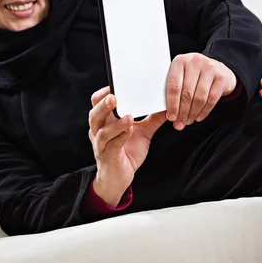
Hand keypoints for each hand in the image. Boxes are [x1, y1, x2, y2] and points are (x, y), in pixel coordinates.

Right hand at [88, 86, 166, 206]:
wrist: (119, 178)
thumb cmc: (127, 152)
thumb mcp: (142, 132)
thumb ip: (152, 119)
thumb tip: (167, 106)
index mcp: (105, 122)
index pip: (98, 103)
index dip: (103, 93)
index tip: (113, 84)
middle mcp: (99, 132)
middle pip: (94, 115)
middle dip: (103, 105)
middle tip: (113, 96)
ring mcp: (102, 145)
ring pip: (103, 131)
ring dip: (116, 123)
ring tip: (128, 116)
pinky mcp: (108, 157)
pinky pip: (112, 146)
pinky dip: (121, 137)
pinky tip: (130, 131)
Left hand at [165, 53, 236, 130]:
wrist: (218, 69)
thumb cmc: (195, 75)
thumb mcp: (182, 76)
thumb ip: (174, 88)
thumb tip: (166, 112)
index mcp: (180, 61)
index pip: (174, 86)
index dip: (172, 104)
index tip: (171, 117)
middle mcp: (195, 62)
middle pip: (187, 93)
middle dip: (182, 112)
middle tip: (179, 124)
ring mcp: (210, 68)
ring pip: (199, 98)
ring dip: (193, 113)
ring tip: (188, 121)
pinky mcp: (221, 77)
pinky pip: (211, 99)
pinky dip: (204, 111)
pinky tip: (199, 117)